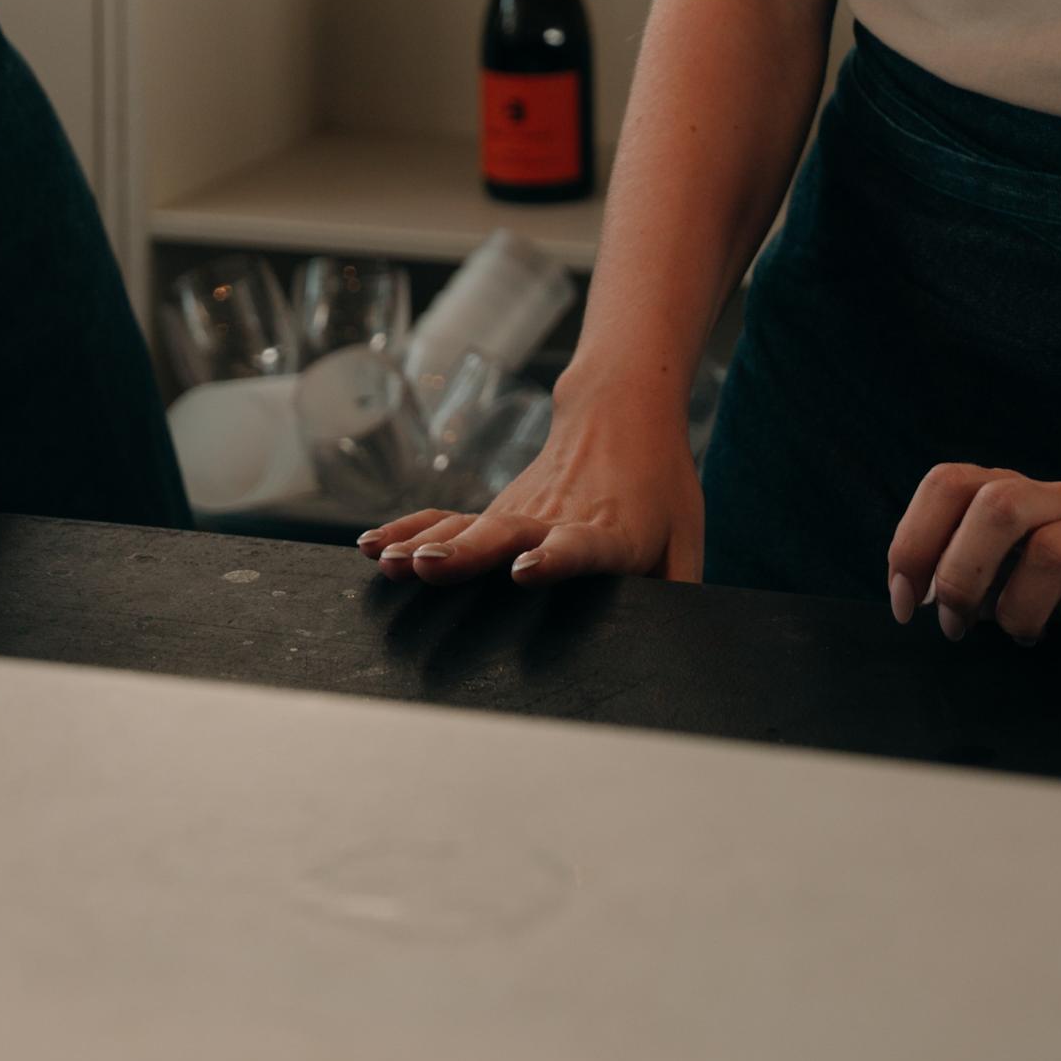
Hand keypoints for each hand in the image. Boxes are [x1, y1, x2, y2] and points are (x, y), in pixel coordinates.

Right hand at [360, 377, 704, 587]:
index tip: (526, 570)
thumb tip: (679, 650)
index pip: (582, 545)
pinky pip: (448, 521)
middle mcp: (557, 518)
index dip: (555, 558)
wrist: (624, 409)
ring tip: (389, 562)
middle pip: (508, 534)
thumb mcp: (687, 538)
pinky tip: (373, 548)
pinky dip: (408, 531)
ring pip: (469, 526)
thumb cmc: (662, 485)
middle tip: (428, 566)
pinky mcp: (499, 510)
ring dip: (426, 543)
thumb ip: (682, 592)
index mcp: (610, 531)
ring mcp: (522, 511)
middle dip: (467, 553)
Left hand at [886, 465, 1060, 644]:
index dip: (914, 542)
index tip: (906, 607)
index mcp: (1007, 490)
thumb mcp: (998, 576)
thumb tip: (911, 597)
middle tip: (957, 629)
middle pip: (997, 506)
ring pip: (1050, 552)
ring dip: (1021, 611)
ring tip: (1023, 635)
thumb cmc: (1052, 589)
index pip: (947, 485)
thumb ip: (954, 574)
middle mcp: (1052, 496)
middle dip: (963, 576)